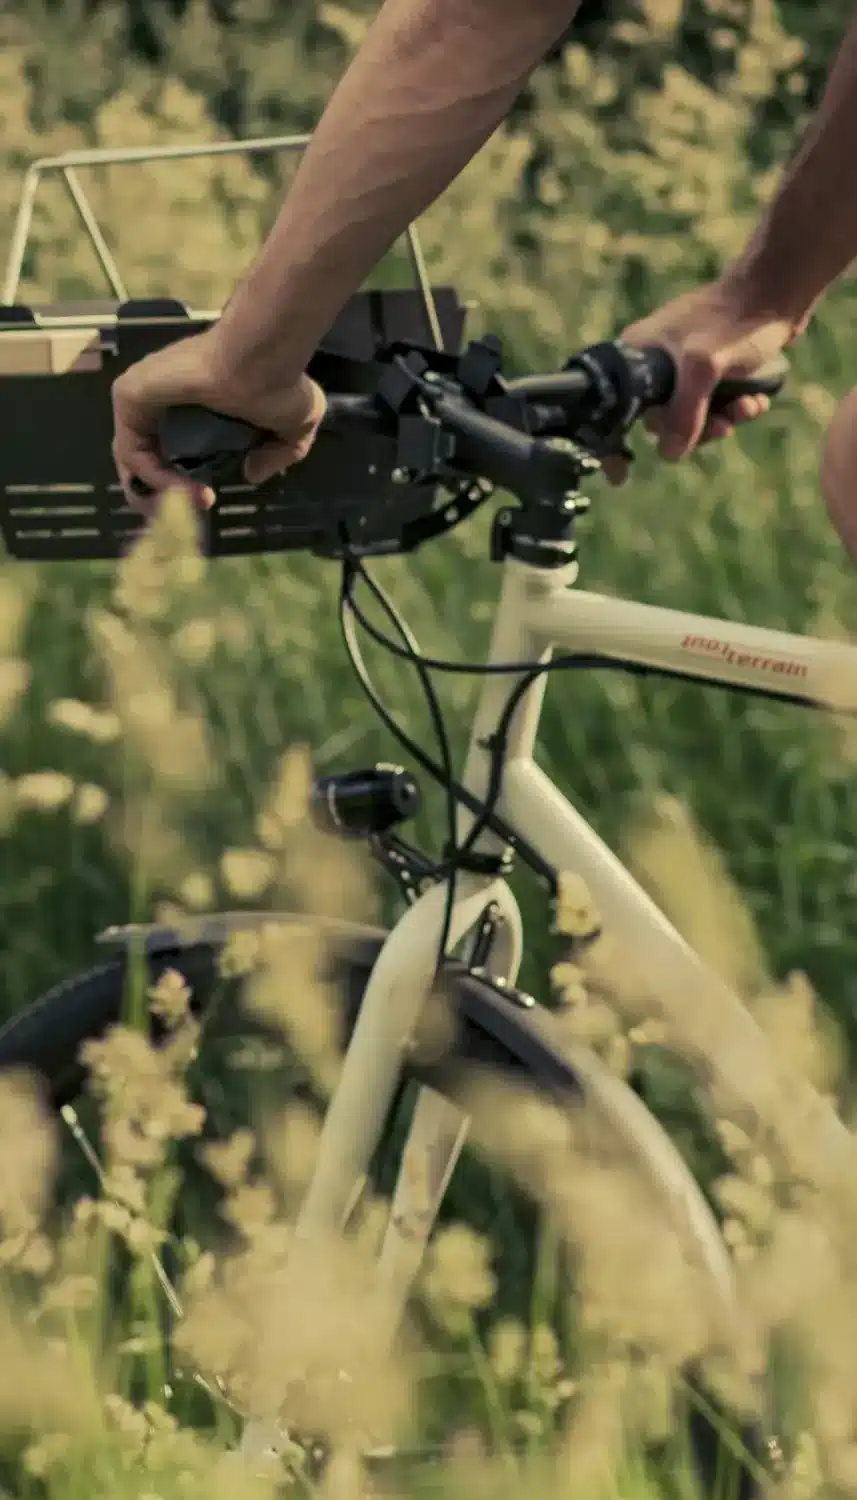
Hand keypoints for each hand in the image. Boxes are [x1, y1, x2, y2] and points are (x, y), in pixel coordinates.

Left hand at [111, 327, 326, 512]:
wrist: (263, 356)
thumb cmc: (279, 382)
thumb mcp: (294, 429)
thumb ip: (275, 456)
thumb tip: (250, 474)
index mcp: (191, 409)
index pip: (168, 456)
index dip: (180, 490)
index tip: (208, 501)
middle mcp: (161, 404)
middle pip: (141, 465)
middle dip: (163, 500)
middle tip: (192, 514)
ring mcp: (140, 399)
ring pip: (132, 463)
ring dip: (163, 494)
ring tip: (197, 501)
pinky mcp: (128, 395)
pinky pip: (131, 450)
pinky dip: (155, 477)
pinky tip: (185, 487)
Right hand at [602, 275, 805, 484]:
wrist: (778, 291)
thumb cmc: (735, 320)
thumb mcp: (705, 368)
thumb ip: (685, 412)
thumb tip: (670, 455)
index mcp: (637, 353)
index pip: (615, 407)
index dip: (614, 444)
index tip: (618, 475)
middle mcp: (654, 361)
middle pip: (660, 420)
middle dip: (694, 430)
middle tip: (722, 427)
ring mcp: (682, 365)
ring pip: (691, 415)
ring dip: (721, 420)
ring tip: (744, 409)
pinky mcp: (711, 369)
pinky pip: (713, 403)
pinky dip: (734, 408)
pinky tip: (754, 400)